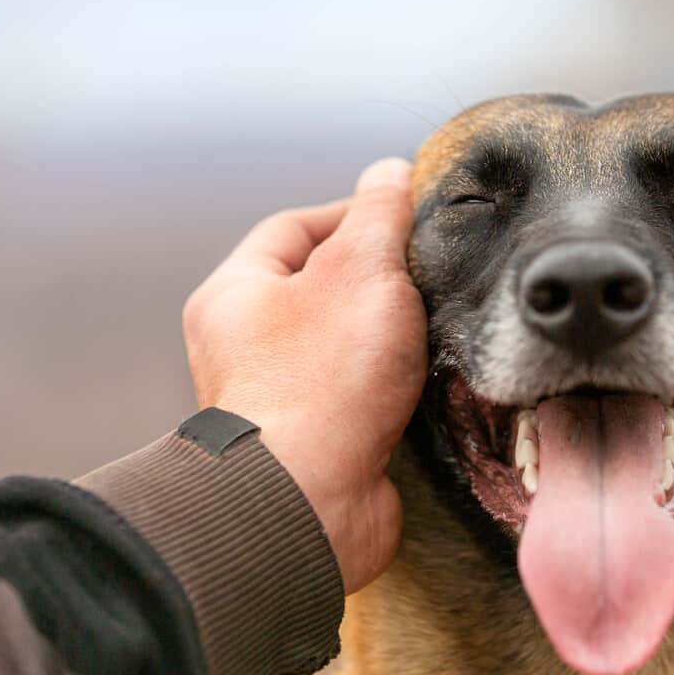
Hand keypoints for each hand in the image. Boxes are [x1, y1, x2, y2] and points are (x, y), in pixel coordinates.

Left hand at [181, 158, 426, 593]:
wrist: (310, 503)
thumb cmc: (324, 381)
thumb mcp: (362, 270)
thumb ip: (380, 213)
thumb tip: (390, 171)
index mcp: (237, 294)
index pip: (296, 227)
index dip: (355, 213)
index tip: (409, 218)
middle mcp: (246, 346)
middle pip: (323, 287)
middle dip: (380, 280)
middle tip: (429, 276)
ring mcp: (281, 398)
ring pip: (346, 345)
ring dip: (393, 338)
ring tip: (436, 329)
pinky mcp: (318, 443)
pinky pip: (362, 397)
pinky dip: (396, 387)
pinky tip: (430, 383)